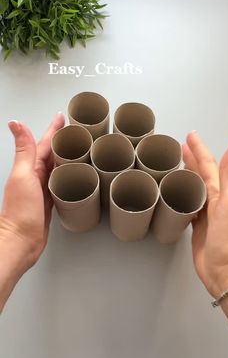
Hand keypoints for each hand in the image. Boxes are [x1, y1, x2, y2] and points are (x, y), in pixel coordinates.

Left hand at [0, 113, 64, 270]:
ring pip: (58, 167)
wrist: (21, 240)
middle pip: (53, 153)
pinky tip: (76, 174)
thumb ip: (23, 150)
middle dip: (64, 140)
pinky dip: (68, 175)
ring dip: (68, 156)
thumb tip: (16, 123)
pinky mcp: (50, 200)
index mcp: (30, 167)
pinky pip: (61, 182)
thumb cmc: (21, 211)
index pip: (45, 143)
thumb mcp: (23, 176)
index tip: (64, 117)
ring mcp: (43, 188)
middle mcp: (36, 176)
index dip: (54, 129)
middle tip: (78, 131)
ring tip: (81, 149)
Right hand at [183, 131, 227, 299]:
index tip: (191, 137)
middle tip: (181, 146)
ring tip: (176, 166)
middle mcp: (217, 201)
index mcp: (224, 193)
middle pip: (201, 174)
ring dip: (186, 176)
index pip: (210, 165)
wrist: (226, 273)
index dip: (200, 150)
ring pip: (194, 189)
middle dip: (192, 159)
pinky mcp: (199, 227)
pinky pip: (189, 206)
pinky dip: (182, 198)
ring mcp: (208, 214)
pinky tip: (176, 195)